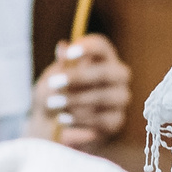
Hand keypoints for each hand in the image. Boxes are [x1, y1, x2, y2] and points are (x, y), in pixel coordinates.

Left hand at [31, 34, 131, 148]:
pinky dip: (80, 118)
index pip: (101, 46)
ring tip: (54, 104)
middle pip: (107, 72)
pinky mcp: (116, 120)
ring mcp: (120, 98)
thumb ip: (60, 66)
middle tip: (54, 83)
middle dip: (79, 77)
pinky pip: (102, 119)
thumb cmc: (57, 94)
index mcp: (101, 58)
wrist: (56, 125)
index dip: (87, 47)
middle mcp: (117, 75)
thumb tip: (62, 47)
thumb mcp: (52, 79)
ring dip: (75, 100)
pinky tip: (64, 118)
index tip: (68, 54)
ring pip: (103, 97)